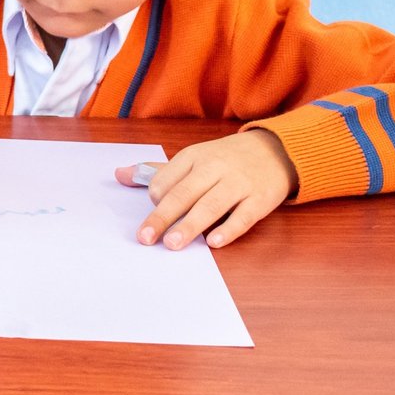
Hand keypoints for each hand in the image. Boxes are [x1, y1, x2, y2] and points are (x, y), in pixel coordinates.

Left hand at [116, 128, 296, 249]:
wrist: (276, 150)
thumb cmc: (226, 159)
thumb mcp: (193, 158)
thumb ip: (157, 171)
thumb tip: (119, 175)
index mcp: (194, 156)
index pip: (166, 178)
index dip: (155, 197)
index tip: (150, 211)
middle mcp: (215, 168)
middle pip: (184, 194)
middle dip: (162, 216)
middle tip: (146, 238)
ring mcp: (238, 183)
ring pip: (210, 205)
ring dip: (189, 226)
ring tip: (172, 244)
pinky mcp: (260, 198)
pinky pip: (243, 216)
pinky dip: (228, 229)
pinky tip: (213, 242)